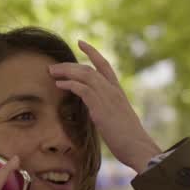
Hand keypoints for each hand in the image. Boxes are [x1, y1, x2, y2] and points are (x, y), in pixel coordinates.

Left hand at [49, 40, 160, 172]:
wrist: (138, 147)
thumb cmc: (128, 138)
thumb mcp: (118, 119)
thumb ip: (108, 110)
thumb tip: (98, 113)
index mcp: (118, 91)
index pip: (104, 65)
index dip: (92, 52)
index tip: (80, 42)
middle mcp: (113, 90)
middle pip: (88, 69)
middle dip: (69, 65)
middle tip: (53, 66)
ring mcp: (108, 97)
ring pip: (84, 75)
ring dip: (66, 72)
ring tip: (52, 72)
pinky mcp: (101, 107)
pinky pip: (82, 89)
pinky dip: (70, 84)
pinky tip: (59, 84)